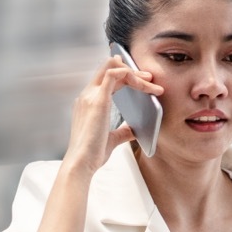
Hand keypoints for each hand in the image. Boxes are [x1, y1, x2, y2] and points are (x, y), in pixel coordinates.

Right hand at [63, 55, 164, 173]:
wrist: (81, 163)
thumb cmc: (91, 155)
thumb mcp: (111, 139)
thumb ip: (122, 132)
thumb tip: (134, 130)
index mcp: (87, 102)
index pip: (104, 77)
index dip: (122, 73)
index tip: (139, 78)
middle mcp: (87, 95)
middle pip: (108, 68)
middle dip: (131, 69)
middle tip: (149, 78)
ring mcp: (90, 96)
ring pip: (113, 67)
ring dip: (134, 73)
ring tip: (151, 83)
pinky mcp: (98, 100)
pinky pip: (114, 74)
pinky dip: (131, 75)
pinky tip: (143, 85)